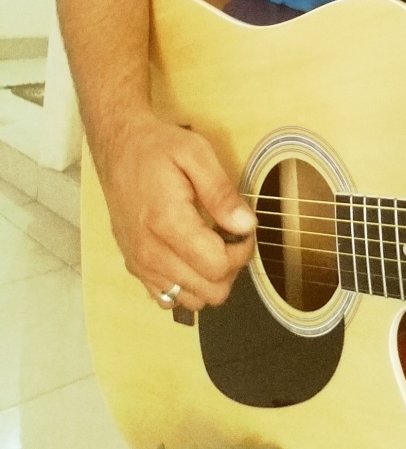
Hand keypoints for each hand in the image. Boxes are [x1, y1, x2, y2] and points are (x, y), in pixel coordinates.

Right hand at [98, 114, 255, 311]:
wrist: (118, 148)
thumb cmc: (155, 148)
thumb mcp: (196, 153)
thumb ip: (222, 192)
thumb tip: (245, 224)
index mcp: (167, 222)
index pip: (218, 266)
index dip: (242, 251)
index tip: (244, 229)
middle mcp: (150, 252)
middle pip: (210, 291)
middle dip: (230, 266)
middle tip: (230, 235)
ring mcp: (140, 264)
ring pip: (192, 300)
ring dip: (210, 278)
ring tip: (211, 244)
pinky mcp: (135, 267)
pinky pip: (169, 298)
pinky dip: (188, 285)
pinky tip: (192, 256)